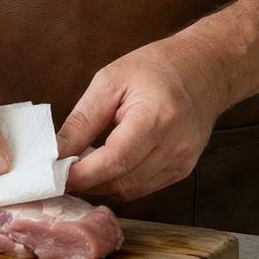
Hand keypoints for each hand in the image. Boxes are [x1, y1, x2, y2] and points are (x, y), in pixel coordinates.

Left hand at [56, 36, 232, 200]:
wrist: (204, 70)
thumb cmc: (154, 68)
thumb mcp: (109, 81)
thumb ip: (82, 120)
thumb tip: (56, 151)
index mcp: (157, 119)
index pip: (116, 160)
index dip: (82, 174)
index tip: (54, 174)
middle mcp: (175, 147)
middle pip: (122, 181)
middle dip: (86, 182)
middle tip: (58, 172)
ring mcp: (182, 162)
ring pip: (131, 190)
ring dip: (101, 184)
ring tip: (78, 166)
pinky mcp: (182, 170)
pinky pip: (143, 187)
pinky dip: (118, 182)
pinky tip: (103, 167)